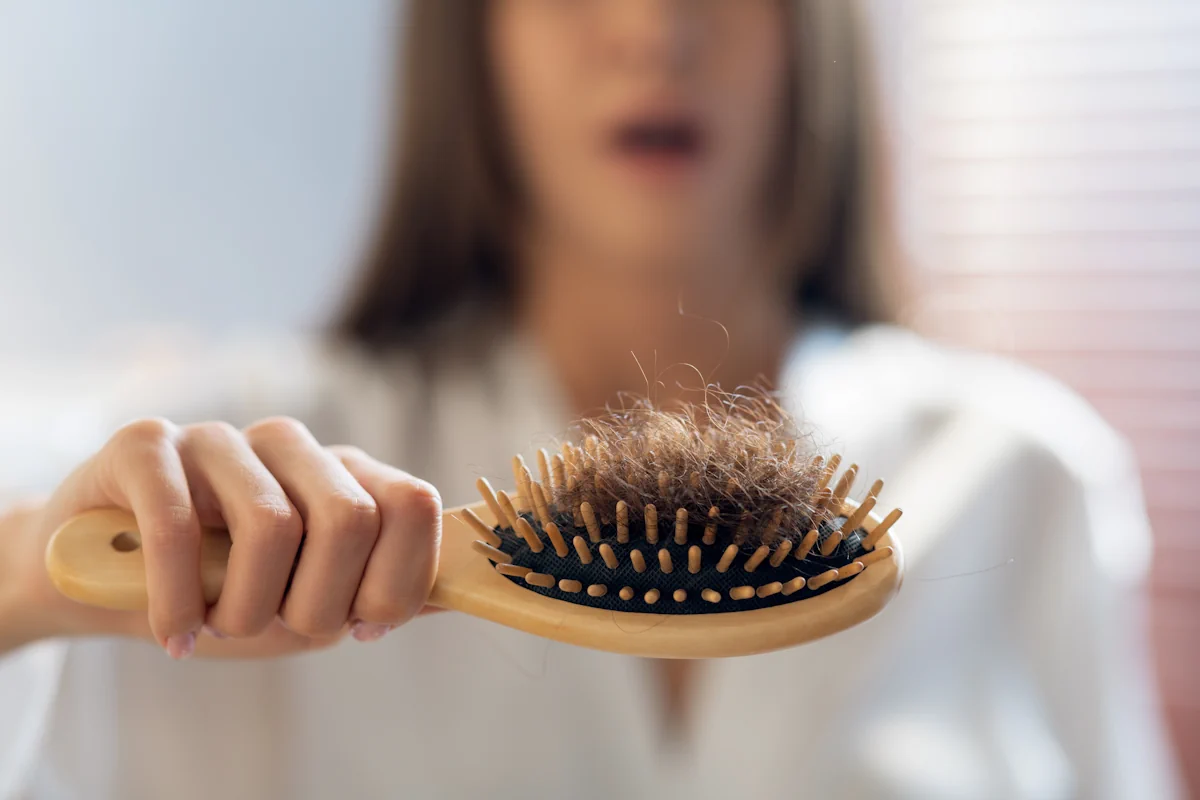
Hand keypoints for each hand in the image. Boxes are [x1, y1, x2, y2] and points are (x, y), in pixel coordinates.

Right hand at [5, 417, 440, 658]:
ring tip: (214, 628)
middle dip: (318, 603)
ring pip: (272, 525)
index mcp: (343, 474)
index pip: (413, 505)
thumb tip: (455, 595)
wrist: (105, 583)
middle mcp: (290, 445)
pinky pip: (178, 527)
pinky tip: (173, 636)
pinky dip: (177, 604)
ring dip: (243, 609)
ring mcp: (220, 437)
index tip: (358, 625)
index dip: (397, 580)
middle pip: (352, 518)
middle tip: (274, 629)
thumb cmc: (221, 593)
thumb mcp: (310, 605)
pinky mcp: (146, 444)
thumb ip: (378, 594)